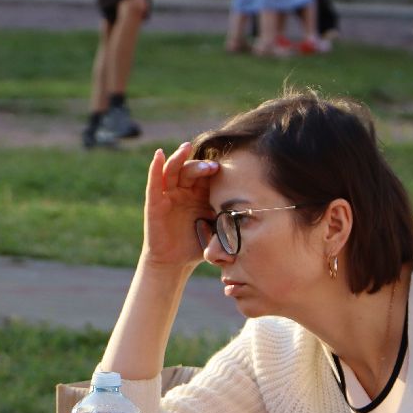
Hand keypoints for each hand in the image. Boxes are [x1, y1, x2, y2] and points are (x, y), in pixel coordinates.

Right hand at [140, 141, 219, 268]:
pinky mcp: (154, 202)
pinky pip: (155, 182)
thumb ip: (230, 218)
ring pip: (173, 170)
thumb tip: (257, 213)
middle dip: (201, 166)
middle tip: (213, 167)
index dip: (215, 170)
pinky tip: (158, 155)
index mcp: (200, 195)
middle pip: (191, 170)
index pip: (206, 176)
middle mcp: (184, 191)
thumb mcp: (217, 229)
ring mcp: (168, 195)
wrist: (175, 264)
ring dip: (179, 158)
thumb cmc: (196, 246)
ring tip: (186, 147)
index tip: (228, 169)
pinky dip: (155, 167)